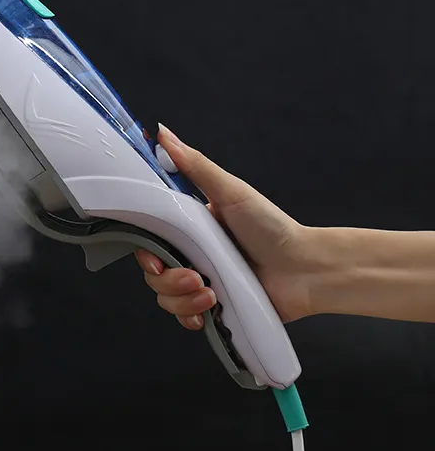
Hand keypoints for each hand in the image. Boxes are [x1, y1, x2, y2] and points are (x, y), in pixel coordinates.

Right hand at [135, 125, 318, 330]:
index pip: (150, 242)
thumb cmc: (271, 227)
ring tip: (212, 294)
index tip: (156, 259)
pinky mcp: (213, 308)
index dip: (146, 254)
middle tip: (197, 277)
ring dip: (184, 299)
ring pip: (166, 298)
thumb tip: (164, 133)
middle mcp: (191, 255)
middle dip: (169, 281)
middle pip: (154, 274)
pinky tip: (209, 310)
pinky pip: (184, 318)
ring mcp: (201, 283)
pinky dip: (191, 316)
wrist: (305, 270)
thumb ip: (194, 166)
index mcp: (188, 228)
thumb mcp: (231, 192)